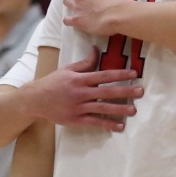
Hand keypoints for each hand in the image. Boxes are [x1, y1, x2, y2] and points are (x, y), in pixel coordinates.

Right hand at [21, 54, 144, 129]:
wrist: (35, 99)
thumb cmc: (53, 82)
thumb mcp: (67, 69)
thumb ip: (84, 63)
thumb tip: (96, 49)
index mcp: (80, 79)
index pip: (103, 75)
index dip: (119, 74)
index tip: (134, 73)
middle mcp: (81, 93)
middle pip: (106, 92)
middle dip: (125, 91)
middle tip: (140, 91)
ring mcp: (79, 107)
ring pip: (102, 108)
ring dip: (119, 109)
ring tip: (134, 110)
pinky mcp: (76, 119)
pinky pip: (94, 122)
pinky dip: (107, 124)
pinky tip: (120, 126)